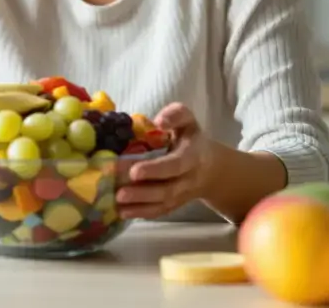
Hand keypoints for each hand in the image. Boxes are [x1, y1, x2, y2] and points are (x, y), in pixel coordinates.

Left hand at [116, 103, 216, 219]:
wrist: (211, 168)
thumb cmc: (191, 139)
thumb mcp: (188, 121)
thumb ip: (176, 115)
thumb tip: (159, 121)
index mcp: (192, 156)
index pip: (176, 165)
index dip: (156, 170)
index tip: (135, 171)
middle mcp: (188, 179)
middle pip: (167, 189)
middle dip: (142, 192)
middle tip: (119, 191)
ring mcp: (181, 195)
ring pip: (162, 204)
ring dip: (139, 205)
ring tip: (117, 201)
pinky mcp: (174, 204)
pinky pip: (159, 212)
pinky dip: (141, 213)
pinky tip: (122, 212)